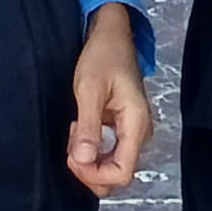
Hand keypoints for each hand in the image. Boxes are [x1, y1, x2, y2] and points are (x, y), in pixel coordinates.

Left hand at [66, 4, 152, 196]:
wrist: (112, 35)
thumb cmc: (102, 56)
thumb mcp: (89, 89)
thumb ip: (88, 126)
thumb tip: (82, 160)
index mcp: (136, 124)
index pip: (122, 173)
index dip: (95, 174)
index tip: (73, 156)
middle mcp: (140, 133)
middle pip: (119, 175)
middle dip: (90, 170)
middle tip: (71, 146)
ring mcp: (133, 131)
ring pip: (113, 166)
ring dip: (89, 160)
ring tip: (75, 132)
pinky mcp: (124, 128)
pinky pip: (110, 153)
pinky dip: (91, 150)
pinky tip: (80, 130)